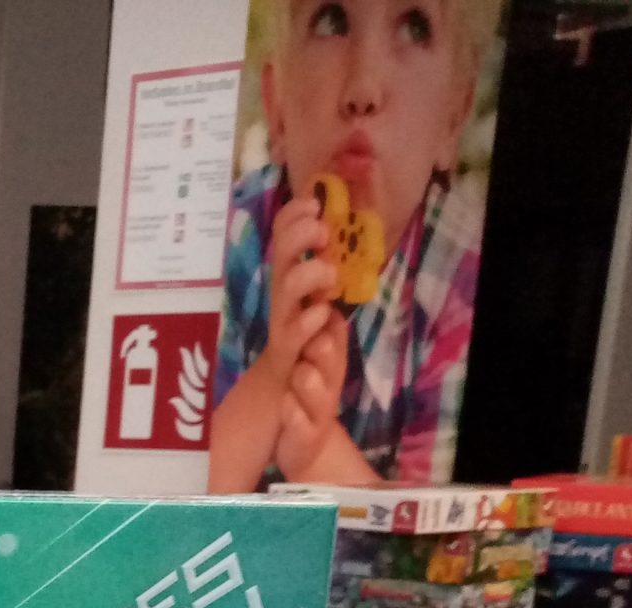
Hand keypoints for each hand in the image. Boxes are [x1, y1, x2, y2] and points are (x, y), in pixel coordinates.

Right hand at [260, 191, 342, 377]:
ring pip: (285, 287)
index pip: (282, 234)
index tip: (314, 202)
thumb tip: (352, 223)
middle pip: (279, 253)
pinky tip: (324, 313)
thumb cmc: (312, 330)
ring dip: (308, 272)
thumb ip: (331, 263)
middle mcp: (282, 292)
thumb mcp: (322, 292)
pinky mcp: (287, 349)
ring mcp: (282, 319)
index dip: (293, 214)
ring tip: (330, 274)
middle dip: (299, 235)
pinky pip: (293, 332)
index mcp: (291, 273)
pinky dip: (308, 321)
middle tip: (324, 232)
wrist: (290, 381)